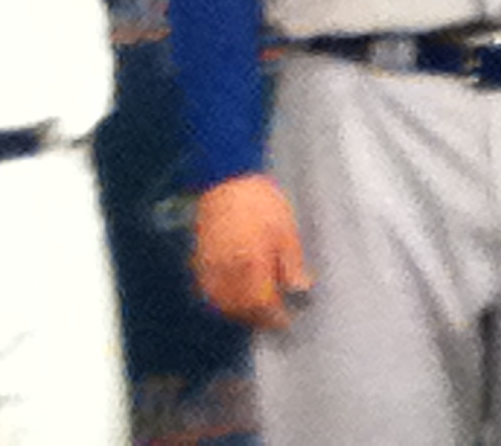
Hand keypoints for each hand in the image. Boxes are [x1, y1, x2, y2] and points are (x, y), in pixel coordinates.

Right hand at [192, 172, 312, 329]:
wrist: (227, 179)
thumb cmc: (260, 201)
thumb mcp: (285, 229)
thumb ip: (292, 264)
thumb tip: (301, 290)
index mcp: (250, 262)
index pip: (261, 304)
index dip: (274, 317)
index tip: (285, 321)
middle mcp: (226, 270)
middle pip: (239, 308)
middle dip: (257, 317)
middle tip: (273, 318)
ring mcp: (209, 266)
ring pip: (221, 303)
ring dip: (238, 311)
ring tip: (255, 308)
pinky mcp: (199, 260)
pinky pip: (209, 290)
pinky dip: (221, 299)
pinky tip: (234, 294)